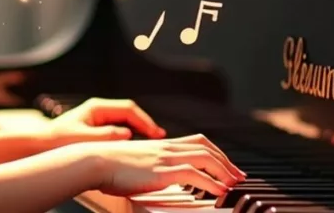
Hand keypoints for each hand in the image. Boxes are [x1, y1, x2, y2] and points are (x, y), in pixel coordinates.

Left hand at [50, 98, 165, 142]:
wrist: (40, 144)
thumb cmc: (57, 140)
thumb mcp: (83, 138)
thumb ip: (106, 135)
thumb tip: (127, 134)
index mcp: (97, 108)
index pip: (128, 109)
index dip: (144, 120)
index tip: (155, 132)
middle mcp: (99, 110)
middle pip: (129, 113)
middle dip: (145, 123)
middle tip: (159, 136)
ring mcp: (98, 118)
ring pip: (125, 121)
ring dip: (139, 129)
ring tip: (151, 140)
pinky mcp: (96, 128)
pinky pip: (119, 129)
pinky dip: (130, 135)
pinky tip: (135, 144)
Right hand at [84, 134, 245, 196]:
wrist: (94, 160)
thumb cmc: (108, 164)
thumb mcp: (134, 160)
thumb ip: (149, 163)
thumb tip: (154, 172)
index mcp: (162, 144)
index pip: (198, 141)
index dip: (216, 152)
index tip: (227, 164)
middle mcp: (167, 147)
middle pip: (207, 148)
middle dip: (227, 162)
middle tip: (239, 176)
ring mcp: (166, 158)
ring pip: (206, 159)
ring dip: (225, 172)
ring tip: (236, 184)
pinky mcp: (162, 171)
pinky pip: (195, 175)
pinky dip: (211, 182)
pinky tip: (220, 191)